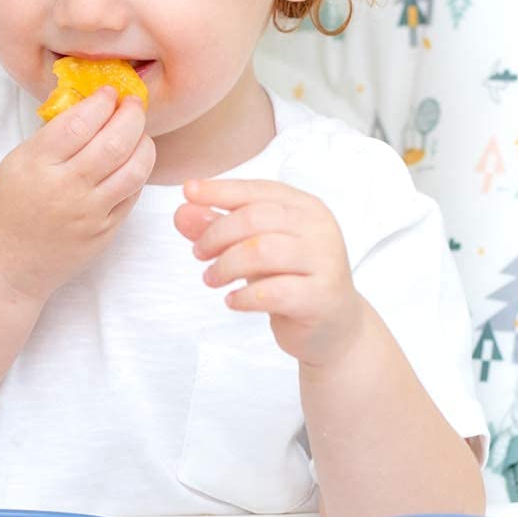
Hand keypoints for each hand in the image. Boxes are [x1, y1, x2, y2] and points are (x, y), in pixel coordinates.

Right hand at [0, 86, 154, 303]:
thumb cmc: (10, 206)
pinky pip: (133, 195)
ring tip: (139, 132)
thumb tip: (91, 103)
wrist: (7, 263)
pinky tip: (134, 160)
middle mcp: (65, 188)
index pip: (80, 122)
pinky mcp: (105, 232)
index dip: (101, 101)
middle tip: (133, 104)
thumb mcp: (17, 162)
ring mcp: (89, 213)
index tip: (109, 93)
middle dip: (132, 115)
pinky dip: (139, 171)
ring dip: (144, 143)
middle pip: (115, 142)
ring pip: (134, 169)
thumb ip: (52, 135)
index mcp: (37, 164)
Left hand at [174, 178, 361, 368]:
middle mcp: (319, 229)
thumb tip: (182, 212)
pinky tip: (233, 300)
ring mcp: (325, 262)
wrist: (335, 327)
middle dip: (217, 233)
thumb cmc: (293, 280)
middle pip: (256, 218)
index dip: (220, 189)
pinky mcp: (321, 297)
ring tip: (212, 278)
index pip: (258, 190)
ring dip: (226, 265)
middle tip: (199, 253)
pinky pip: (274, 291)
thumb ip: (220, 228)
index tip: (188, 191)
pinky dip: (244, 296)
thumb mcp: (254, 249)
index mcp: (305, 207)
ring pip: (263, 251)